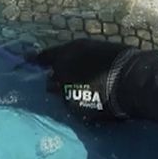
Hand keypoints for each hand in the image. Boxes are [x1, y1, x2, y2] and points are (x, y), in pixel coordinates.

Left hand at [32, 39, 146, 122]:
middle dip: (57, 81)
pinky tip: (90, 102)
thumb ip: (79, 57)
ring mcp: (66, 92)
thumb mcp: (95, 50)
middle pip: (50, 80)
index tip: (27, 60)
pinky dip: (78, 104)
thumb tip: (75, 64)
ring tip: (83, 94)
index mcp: (66, 53)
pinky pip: (71, 106)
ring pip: (60, 95)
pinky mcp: (74, 108)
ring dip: (67, 94)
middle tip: (71, 82)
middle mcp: (61, 72)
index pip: (44, 57)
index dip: (35, 59)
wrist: (130, 80)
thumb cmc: (119, 59)